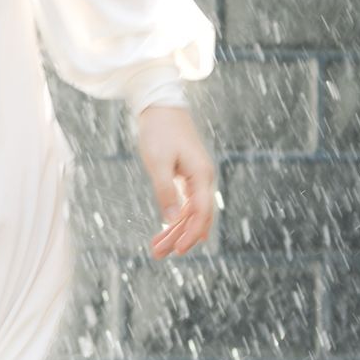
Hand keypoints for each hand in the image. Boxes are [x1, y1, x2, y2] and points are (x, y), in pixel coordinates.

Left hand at [135, 102, 217, 260]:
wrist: (160, 105)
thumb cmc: (159, 131)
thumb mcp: (158, 162)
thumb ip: (165, 192)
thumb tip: (172, 220)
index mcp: (201, 175)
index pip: (201, 213)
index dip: (191, 234)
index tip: (178, 251)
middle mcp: (203, 178)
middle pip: (197, 216)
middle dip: (179, 237)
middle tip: (159, 255)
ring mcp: (196, 176)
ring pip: (190, 211)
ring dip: (174, 230)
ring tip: (156, 248)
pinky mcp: (187, 174)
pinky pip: (185, 202)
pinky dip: (174, 216)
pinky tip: (167, 229)